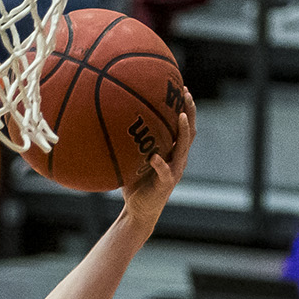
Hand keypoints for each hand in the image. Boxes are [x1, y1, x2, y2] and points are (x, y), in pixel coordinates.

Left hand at [119, 88, 192, 221]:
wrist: (138, 210)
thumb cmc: (134, 183)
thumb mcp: (131, 158)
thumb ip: (128, 143)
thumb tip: (109, 122)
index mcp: (172, 151)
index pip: (182, 125)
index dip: (185, 107)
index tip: (182, 88)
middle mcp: (178, 158)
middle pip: (189, 131)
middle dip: (189, 111)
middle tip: (186, 93)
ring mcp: (174, 170)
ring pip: (184, 147)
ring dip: (184, 130)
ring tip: (181, 116)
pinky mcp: (166, 184)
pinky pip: (165, 172)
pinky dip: (160, 163)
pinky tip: (153, 157)